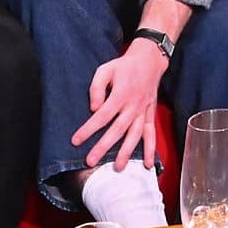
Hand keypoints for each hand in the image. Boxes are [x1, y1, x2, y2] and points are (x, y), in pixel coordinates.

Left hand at [72, 42, 166, 172]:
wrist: (149, 60)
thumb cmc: (124, 66)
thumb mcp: (105, 69)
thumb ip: (97, 88)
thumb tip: (93, 108)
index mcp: (121, 94)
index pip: (102, 115)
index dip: (88, 129)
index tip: (76, 140)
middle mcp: (133, 105)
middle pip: (118, 129)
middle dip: (104, 146)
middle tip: (91, 161)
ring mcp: (143, 111)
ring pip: (135, 134)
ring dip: (127, 151)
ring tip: (118, 167)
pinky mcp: (150, 114)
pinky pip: (151, 133)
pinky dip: (151, 149)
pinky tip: (148, 164)